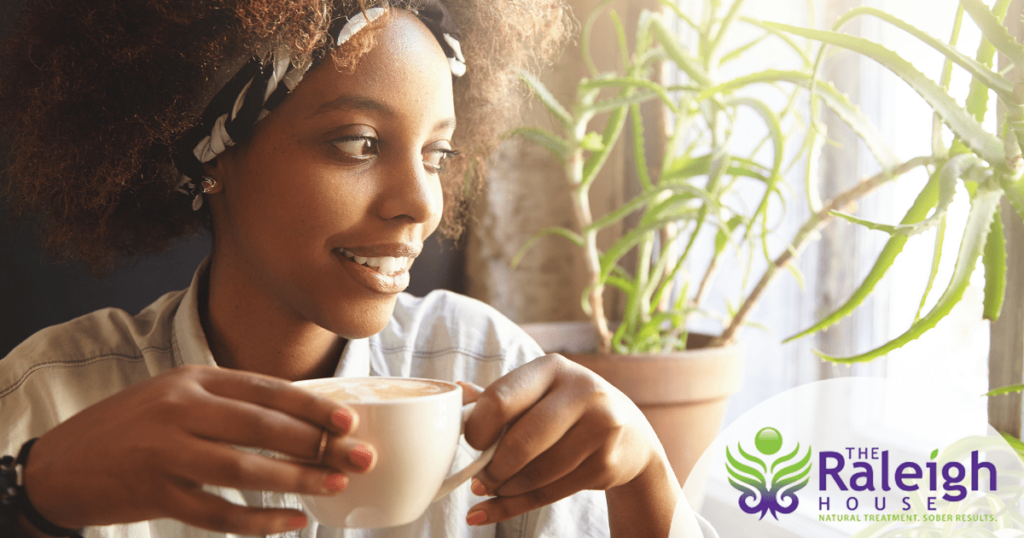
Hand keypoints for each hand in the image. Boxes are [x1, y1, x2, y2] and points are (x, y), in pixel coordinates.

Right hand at [22, 365, 375, 534]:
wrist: (61, 464)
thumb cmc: (133, 426)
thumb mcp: (176, 394)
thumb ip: (229, 401)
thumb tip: (301, 419)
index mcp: (194, 380)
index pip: (265, 389)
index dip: (312, 406)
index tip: (349, 420)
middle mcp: (181, 410)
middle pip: (263, 428)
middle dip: (318, 443)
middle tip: (359, 455)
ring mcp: (167, 454)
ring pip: (245, 468)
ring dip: (296, 479)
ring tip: (335, 485)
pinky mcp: (157, 494)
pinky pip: (218, 512)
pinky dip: (258, 520)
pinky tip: (290, 522)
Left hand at [461, 354, 678, 533]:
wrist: (630, 436)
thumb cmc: (568, 412)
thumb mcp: (538, 394)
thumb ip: (499, 396)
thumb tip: (455, 391)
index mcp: (553, 367)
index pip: (502, 399)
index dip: (478, 428)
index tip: (473, 443)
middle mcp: (582, 391)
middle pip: (521, 441)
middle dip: (493, 467)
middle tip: (478, 478)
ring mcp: (600, 427)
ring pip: (537, 472)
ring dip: (506, 489)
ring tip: (494, 489)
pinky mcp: (607, 463)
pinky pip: (553, 491)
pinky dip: (520, 504)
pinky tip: (500, 505)